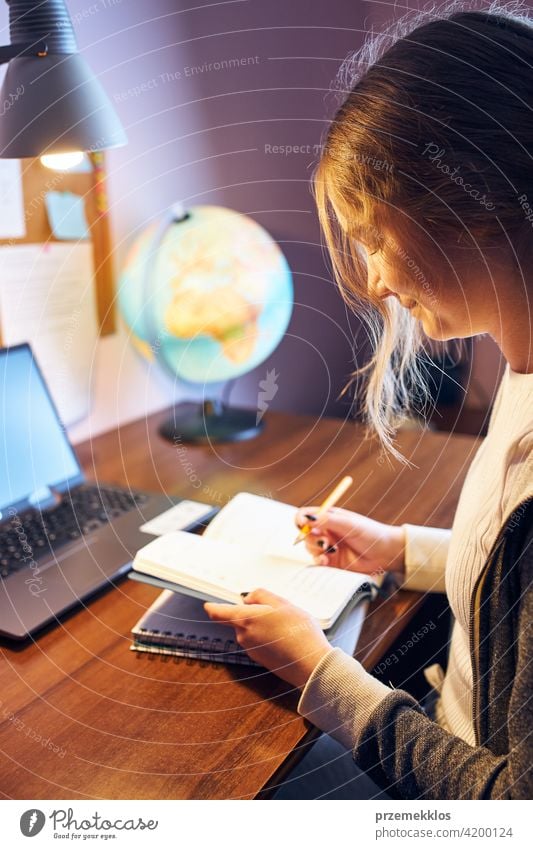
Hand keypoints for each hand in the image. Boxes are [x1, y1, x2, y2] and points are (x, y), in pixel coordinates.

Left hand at [204, 588, 331, 688]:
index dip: (212, 608)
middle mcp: (243, 636)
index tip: (208, 605)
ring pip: (251, 631)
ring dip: (262, 626)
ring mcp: (251, 649)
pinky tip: (286, 637)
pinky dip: (268, 637)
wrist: (309, 664)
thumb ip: (261, 595)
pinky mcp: (261, 659)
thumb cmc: (298, 632)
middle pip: (239, 620)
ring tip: (286, 625)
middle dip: (252, 614)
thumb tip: (248, 599)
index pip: (218, 613)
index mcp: (245, 619)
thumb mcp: (282, 603)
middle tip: (275, 611)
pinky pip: (259, 642)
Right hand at [295, 506, 405, 575]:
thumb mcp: (348, 524)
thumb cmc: (370, 533)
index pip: (306, 515)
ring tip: (330, 550)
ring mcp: (328, 546)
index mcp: (329, 517)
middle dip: (310, 537)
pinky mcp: (332, 562)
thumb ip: (326, 520)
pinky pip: (317, 561)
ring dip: (316, 549)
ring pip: (310, 547)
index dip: (301, 519)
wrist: (385, 553)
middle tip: (323, 540)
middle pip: (305, 533)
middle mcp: (327, 531)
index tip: (302, 524)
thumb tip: (305, 519)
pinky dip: (318, 560)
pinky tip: (327, 560)